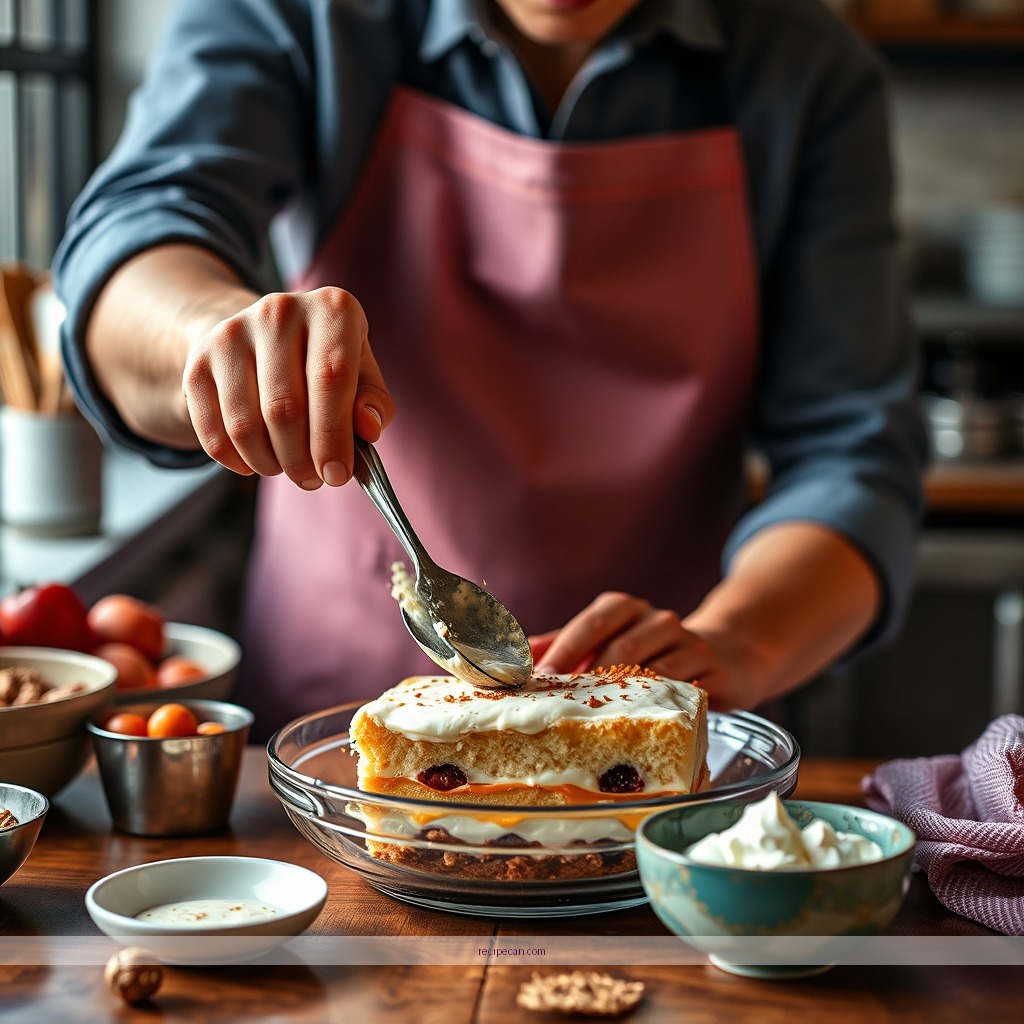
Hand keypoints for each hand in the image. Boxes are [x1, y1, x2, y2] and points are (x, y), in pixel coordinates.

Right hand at [182, 286, 393, 487]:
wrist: (262, 337)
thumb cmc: (326, 363)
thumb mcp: (362, 374)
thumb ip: (373, 403)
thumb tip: (368, 428)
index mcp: (331, 309)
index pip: (331, 377)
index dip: (333, 435)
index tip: (337, 474)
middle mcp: (280, 311)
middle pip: (284, 407)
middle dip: (301, 459)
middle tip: (312, 480)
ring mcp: (233, 332)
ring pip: (245, 424)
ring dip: (269, 463)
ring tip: (286, 469)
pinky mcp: (199, 360)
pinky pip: (213, 430)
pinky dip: (236, 460)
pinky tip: (254, 462)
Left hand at [529, 591, 755, 709]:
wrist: (722, 655)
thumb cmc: (647, 652)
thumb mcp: (604, 643)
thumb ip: (561, 647)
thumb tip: (511, 659)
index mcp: (623, 608)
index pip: (590, 624)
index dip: (563, 651)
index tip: (538, 679)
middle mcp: (655, 619)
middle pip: (619, 646)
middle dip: (588, 678)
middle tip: (561, 706)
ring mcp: (687, 641)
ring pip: (651, 669)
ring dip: (622, 696)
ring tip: (595, 719)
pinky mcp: (711, 669)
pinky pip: (682, 689)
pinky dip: (657, 706)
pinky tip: (639, 723)